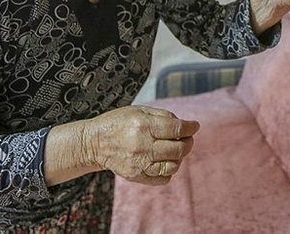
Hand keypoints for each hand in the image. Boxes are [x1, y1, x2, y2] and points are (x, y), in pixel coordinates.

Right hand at [85, 105, 199, 184]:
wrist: (94, 143)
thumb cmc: (118, 122)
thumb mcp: (139, 110)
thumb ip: (163, 116)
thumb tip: (184, 125)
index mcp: (143, 126)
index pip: (177, 129)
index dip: (190, 128)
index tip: (195, 126)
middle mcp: (142, 146)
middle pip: (178, 149)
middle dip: (188, 143)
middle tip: (187, 138)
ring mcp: (139, 164)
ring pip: (172, 166)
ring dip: (180, 157)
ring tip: (175, 150)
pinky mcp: (136, 176)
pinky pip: (162, 179)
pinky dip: (169, 171)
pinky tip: (165, 161)